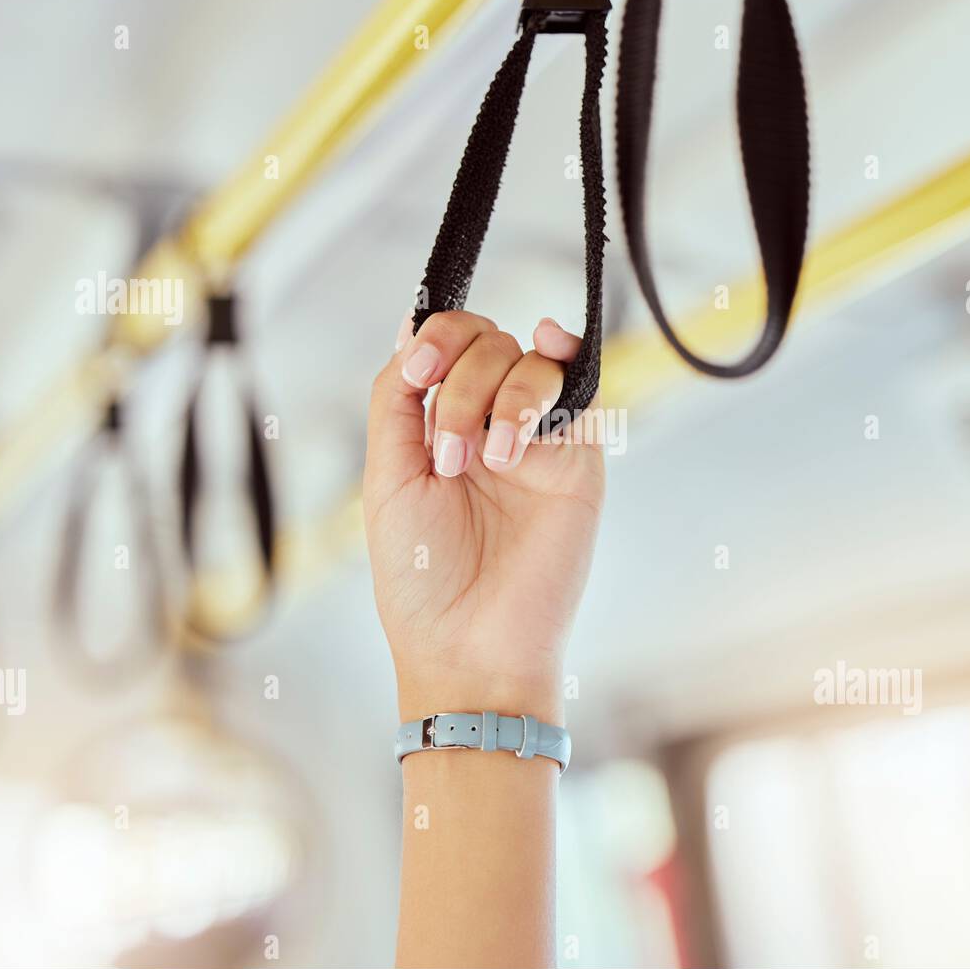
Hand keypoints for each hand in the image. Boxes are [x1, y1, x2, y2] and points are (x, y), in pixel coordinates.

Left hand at [363, 310, 604, 722]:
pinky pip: (583, 390)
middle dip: (464, 383)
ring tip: (489, 462)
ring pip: (533, 361)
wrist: (470, 643)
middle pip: (490, 344)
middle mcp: (491, 425)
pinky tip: (548, 349)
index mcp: (441, 427)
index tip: (418, 375)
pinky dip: (564, 358)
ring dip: (503, 396)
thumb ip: (396, 399)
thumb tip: (411, 325)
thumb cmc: (420, 576)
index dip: (437, 339)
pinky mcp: (580, 462)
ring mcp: (538, 442)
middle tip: (451, 454)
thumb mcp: (386, 477)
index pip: (448, 345)